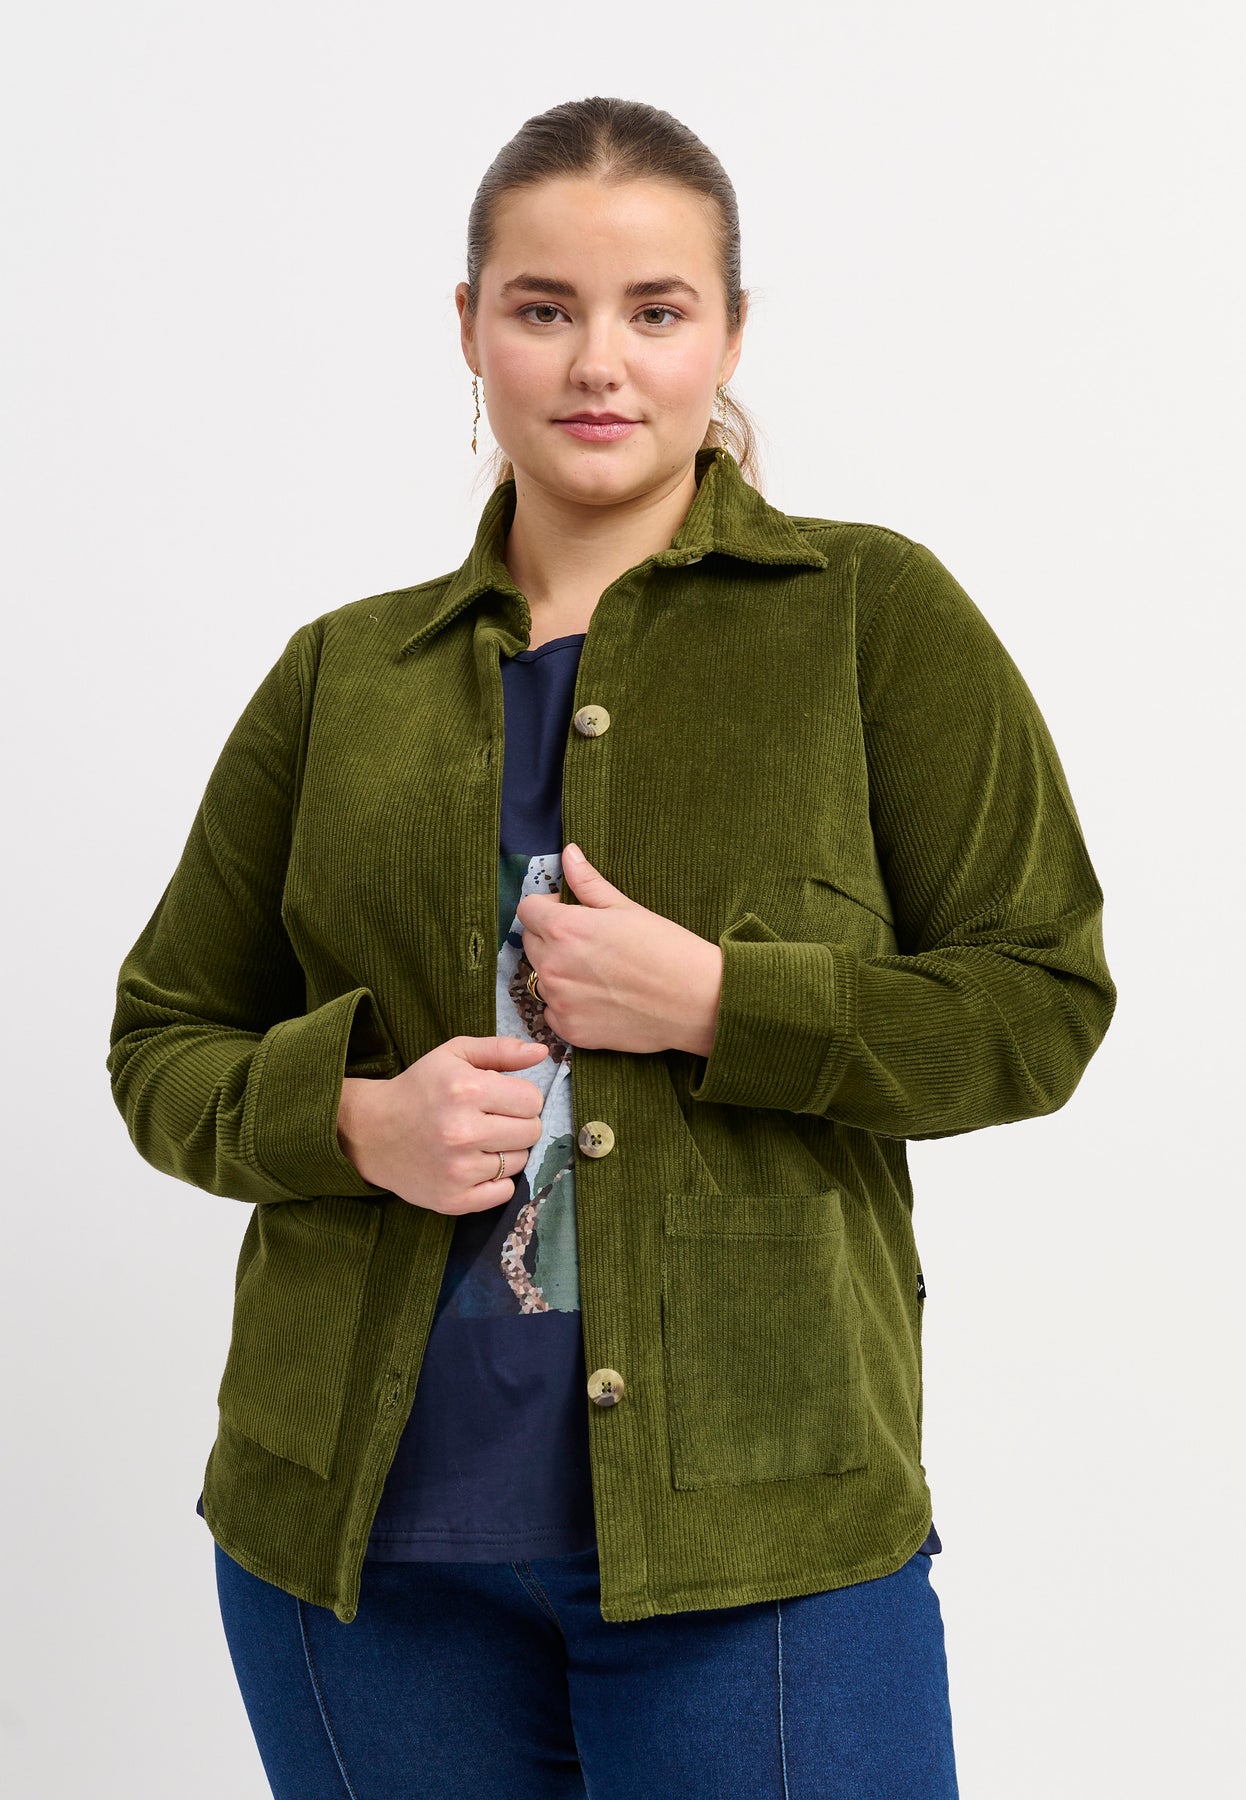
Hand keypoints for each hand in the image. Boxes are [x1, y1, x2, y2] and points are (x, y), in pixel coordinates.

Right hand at [337, 1035, 548, 1213]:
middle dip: (517, 1123)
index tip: (501, 1098)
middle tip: (491, 1120)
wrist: (371, 1132)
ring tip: (478, 1141)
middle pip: (531, 1132)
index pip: (532, 1100)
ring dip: (506, 1151)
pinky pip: (504, 1192)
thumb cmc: (419, 1089)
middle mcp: (462, 1131)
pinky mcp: (453, 1199)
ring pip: (520, 1162)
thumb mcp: (454, 1055)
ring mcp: (458, 1170)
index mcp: (466, 1090)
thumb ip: (501, 1050)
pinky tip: (474, 1165)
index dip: (521, 1097)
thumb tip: (541, 1053)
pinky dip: (496, 1181)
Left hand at [515, 843, 723, 1056]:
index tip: (570, 913)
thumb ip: (588, 883)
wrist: (697, 1002)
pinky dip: (568, 1006)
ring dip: (559, 973)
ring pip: (541, 978)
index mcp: (565, 928)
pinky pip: (553, 1012)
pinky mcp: (571, 1030)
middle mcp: (553, 965)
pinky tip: (600, 1000)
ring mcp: (560, 1001)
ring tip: (599, 974)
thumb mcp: (627, 908)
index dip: (547, 908)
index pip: (527, 910)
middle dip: (551, 938)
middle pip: (530, 943)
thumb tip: (569, 854)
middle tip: (590, 944)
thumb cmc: (668, 949)